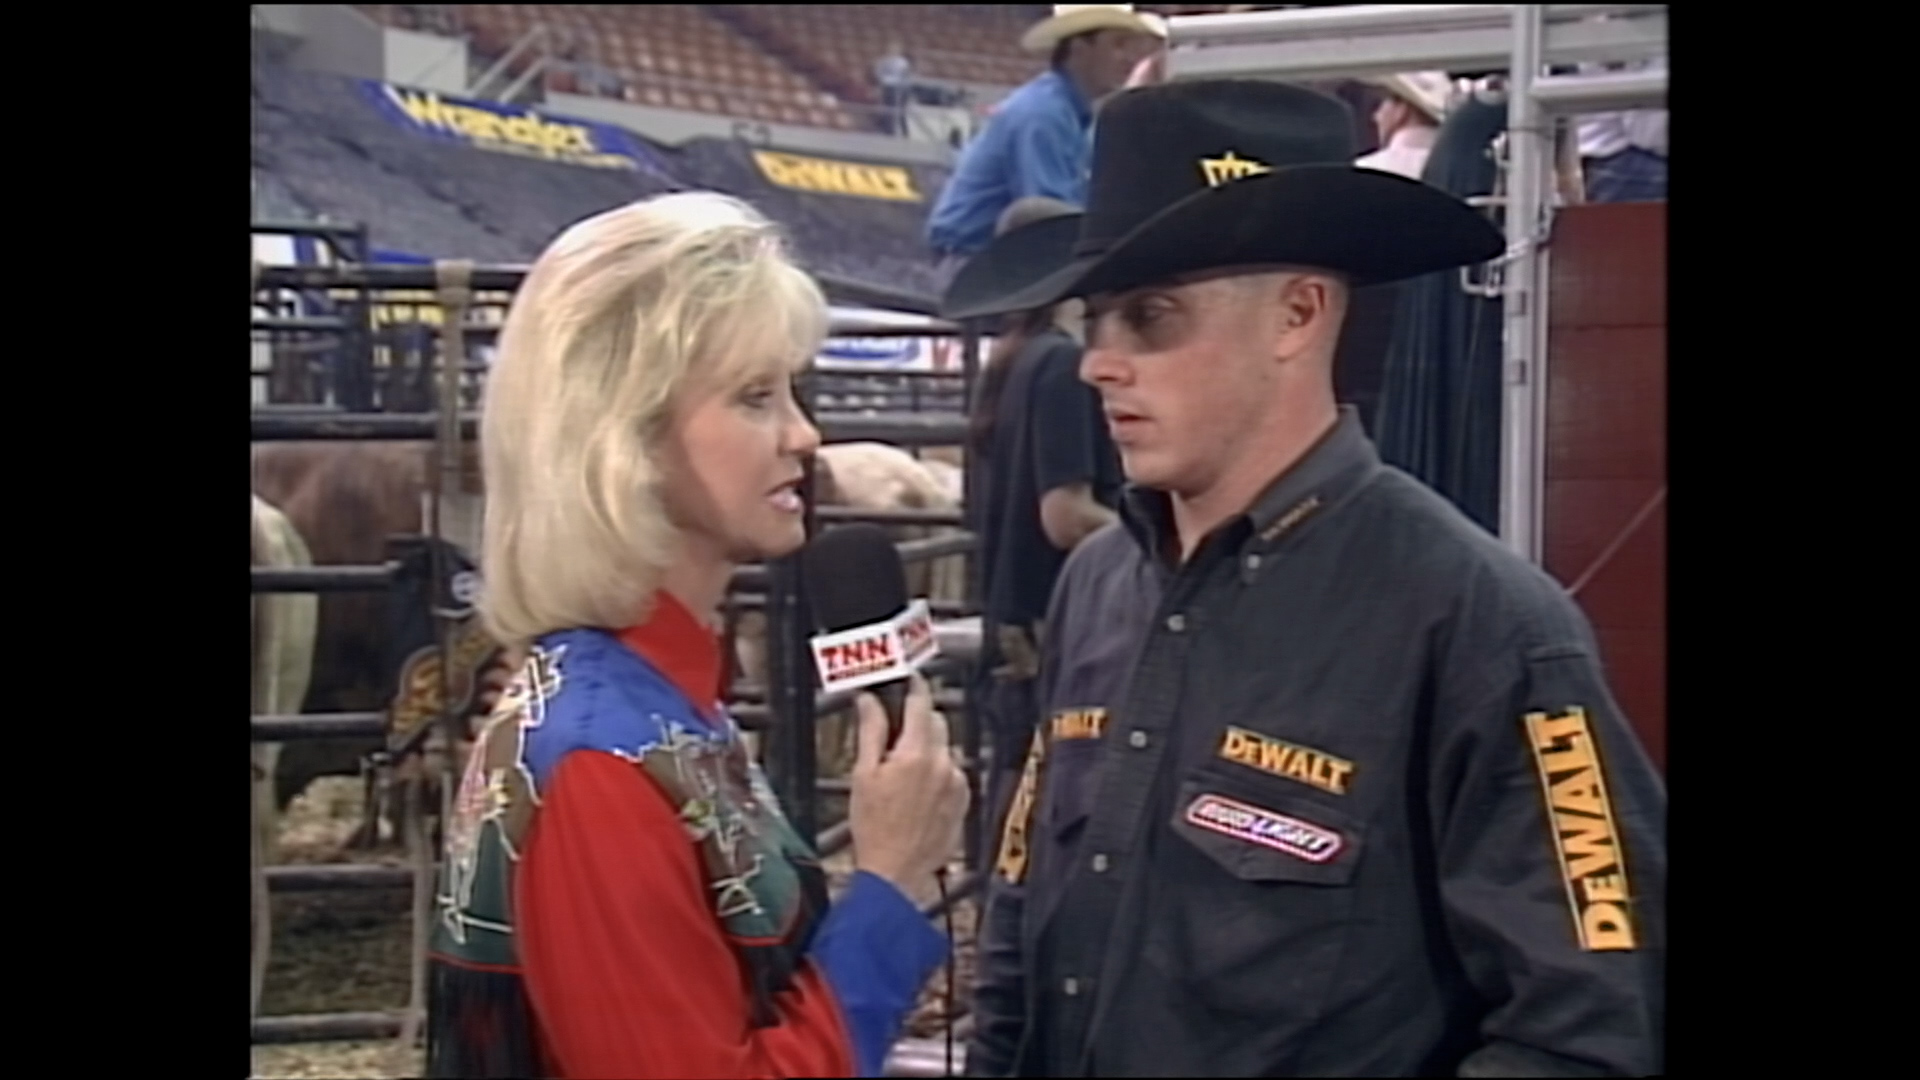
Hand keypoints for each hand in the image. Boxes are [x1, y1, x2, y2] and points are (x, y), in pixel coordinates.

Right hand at [848, 672, 968, 907]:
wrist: (895, 871)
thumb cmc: (874, 827)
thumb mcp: (863, 774)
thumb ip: (871, 731)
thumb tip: (869, 700)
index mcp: (917, 753)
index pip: (921, 703)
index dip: (915, 686)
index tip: (910, 679)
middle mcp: (943, 764)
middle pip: (936, 722)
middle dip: (918, 720)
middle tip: (895, 732)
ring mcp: (956, 783)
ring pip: (945, 748)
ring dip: (928, 748)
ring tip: (902, 772)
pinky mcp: (963, 800)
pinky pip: (952, 772)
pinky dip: (938, 772)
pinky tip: (918, 791)